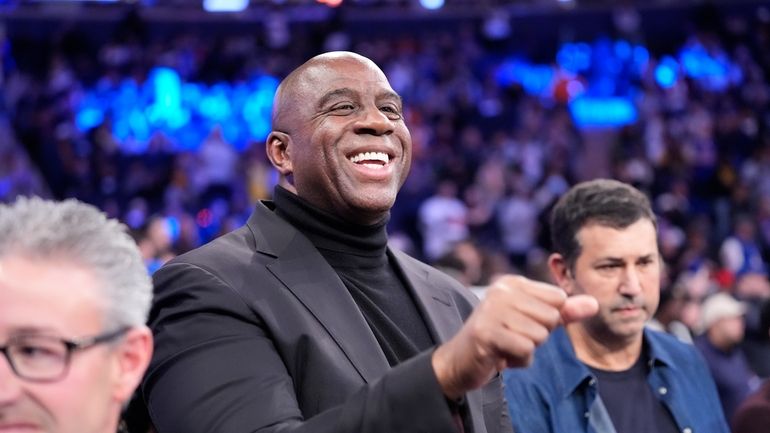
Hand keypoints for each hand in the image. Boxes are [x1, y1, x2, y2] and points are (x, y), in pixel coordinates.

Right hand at [431, 275, 597, 399]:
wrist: (460, 361)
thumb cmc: (500, 340)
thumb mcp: (533, 322)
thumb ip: (564, 312)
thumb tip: (594, 303)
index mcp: (513, 283)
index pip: (559, 298)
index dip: (548, 319)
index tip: (522, 324)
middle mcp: (501, 291)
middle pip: (551, 318)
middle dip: (537, 337)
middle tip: (512, 338)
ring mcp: (491, 311)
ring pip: (539, 336)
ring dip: (526, 350)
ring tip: (505, 347)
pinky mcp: (486, 333)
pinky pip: (525, 349)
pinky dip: (517, 361)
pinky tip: (500, 357)